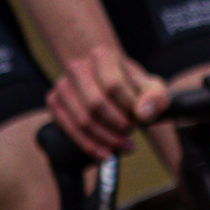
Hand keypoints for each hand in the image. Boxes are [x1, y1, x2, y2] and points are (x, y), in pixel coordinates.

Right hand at [47, 44, 168, 159]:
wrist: (102, 77)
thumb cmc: (128, 84)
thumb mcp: (150, 86)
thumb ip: (156, 97)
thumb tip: (144, 114)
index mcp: (102, 56)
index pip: (113, 85)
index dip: (129, 107)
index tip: (141, 117)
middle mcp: (78, 67)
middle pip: (96, 104)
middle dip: (119, 125)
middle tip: (132, 132)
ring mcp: (62, 85)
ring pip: (82, 121)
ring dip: (107, 139)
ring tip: (124, 145)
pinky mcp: (54, 102)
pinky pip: (70, 130)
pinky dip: (91, 146)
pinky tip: (107, 153)